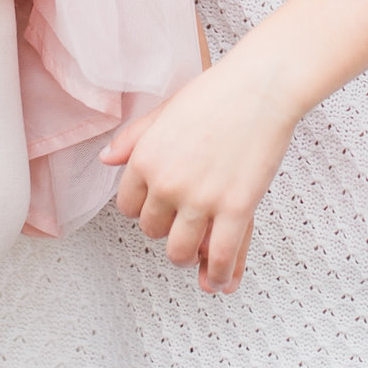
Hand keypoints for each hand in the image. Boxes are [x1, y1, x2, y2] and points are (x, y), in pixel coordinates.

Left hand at [105, 50, 299, 288]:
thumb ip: (134, 139)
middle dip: (167, 230)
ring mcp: (200, 198)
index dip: (145, 210)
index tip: (161, 209)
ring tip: (196, 255)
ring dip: (187, 257)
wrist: (262, 86)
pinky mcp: (235, 208)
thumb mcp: (164, 111)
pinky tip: (219, 281)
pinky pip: (219, 256)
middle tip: (184, 226)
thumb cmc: (218, 93)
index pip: (128, 206)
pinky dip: (218, 274)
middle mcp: (166, 182)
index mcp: (145, 159)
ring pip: (179, 251)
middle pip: (152, 231)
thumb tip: (106, 160)